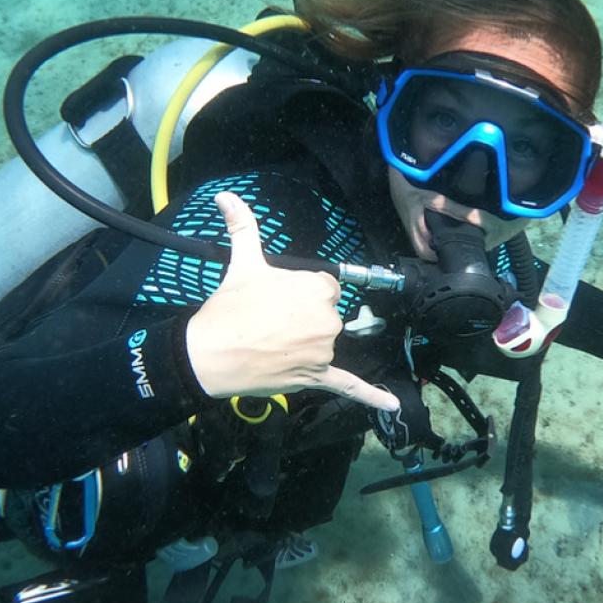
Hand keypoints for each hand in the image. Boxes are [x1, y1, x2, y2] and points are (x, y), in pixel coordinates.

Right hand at [185, 192, 399, 412]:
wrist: (209, 354)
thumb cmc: (228, 309)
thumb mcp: (241, 263)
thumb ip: (242, 227)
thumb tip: (225, 195)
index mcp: (317, 289)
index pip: (325, 287)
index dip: (301, 293)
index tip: (277, 299)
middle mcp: (327, 320)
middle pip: (326, 314)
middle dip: (302, 317)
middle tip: (268, 321)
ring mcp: (323, 351)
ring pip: (324, 343)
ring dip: (305, 343)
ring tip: (271, 343)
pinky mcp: (315, 377)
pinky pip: (349, 385)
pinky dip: (371, 396)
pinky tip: (392, 406)